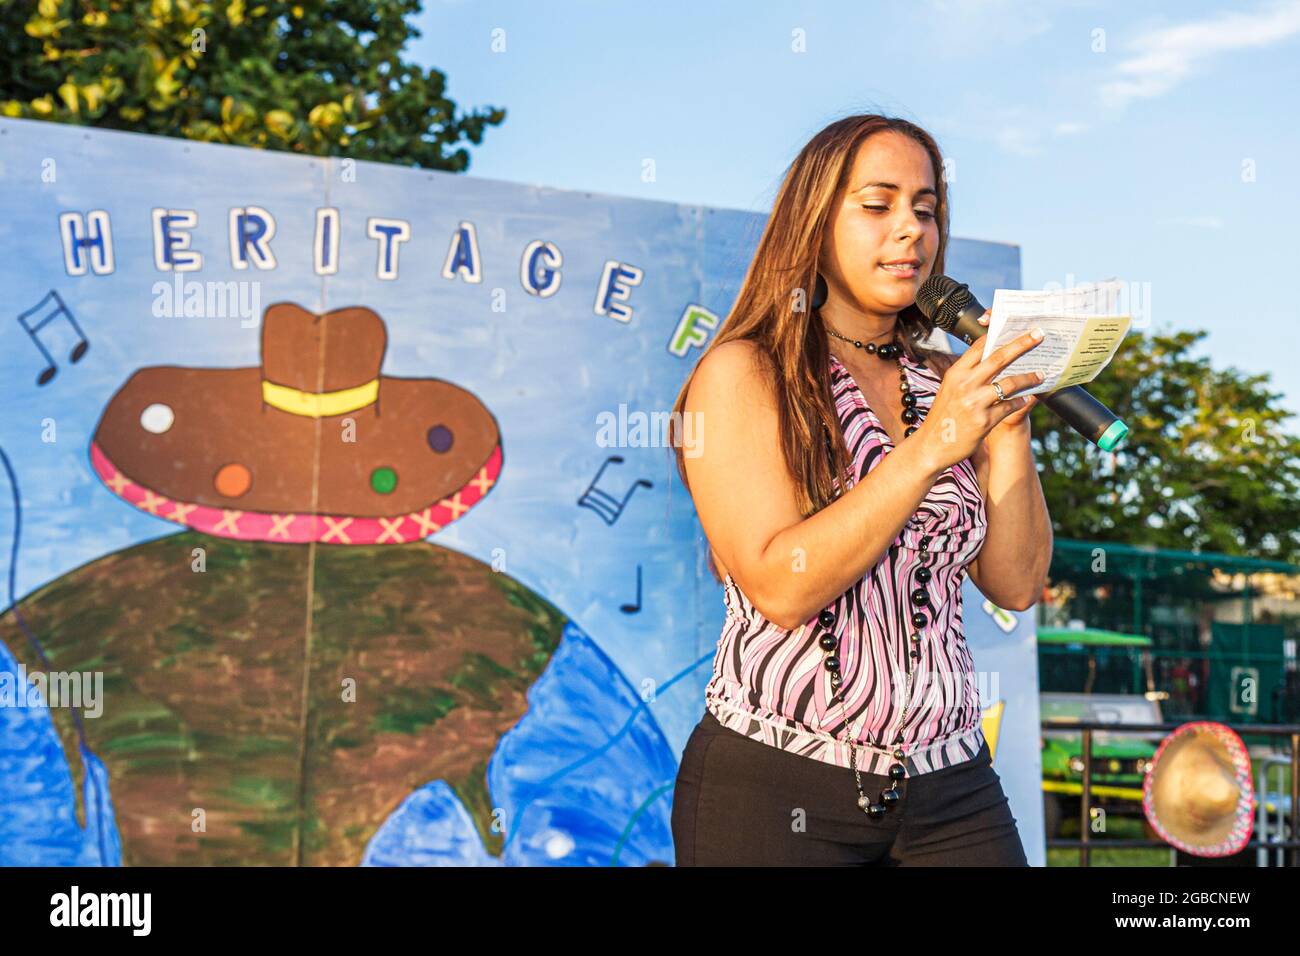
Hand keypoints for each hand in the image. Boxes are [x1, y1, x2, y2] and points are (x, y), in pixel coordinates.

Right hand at [913, 312, 1044, 472]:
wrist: (931, 446)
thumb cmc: (943, 417)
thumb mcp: (950, 389)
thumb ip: (969, 375)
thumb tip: (994, 361)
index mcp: (955, 373)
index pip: (980, 346)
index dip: (999, 334)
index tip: (1015, 328)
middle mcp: (964, 384)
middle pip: (999, 358)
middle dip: (1022, 344)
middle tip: (1038, 336)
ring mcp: (974, 403)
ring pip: (1010, 383)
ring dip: (1029, 378)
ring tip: (1040, 375)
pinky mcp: (984, 421)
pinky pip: (1010, 407)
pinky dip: (1020, 402)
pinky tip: (1025, 399)